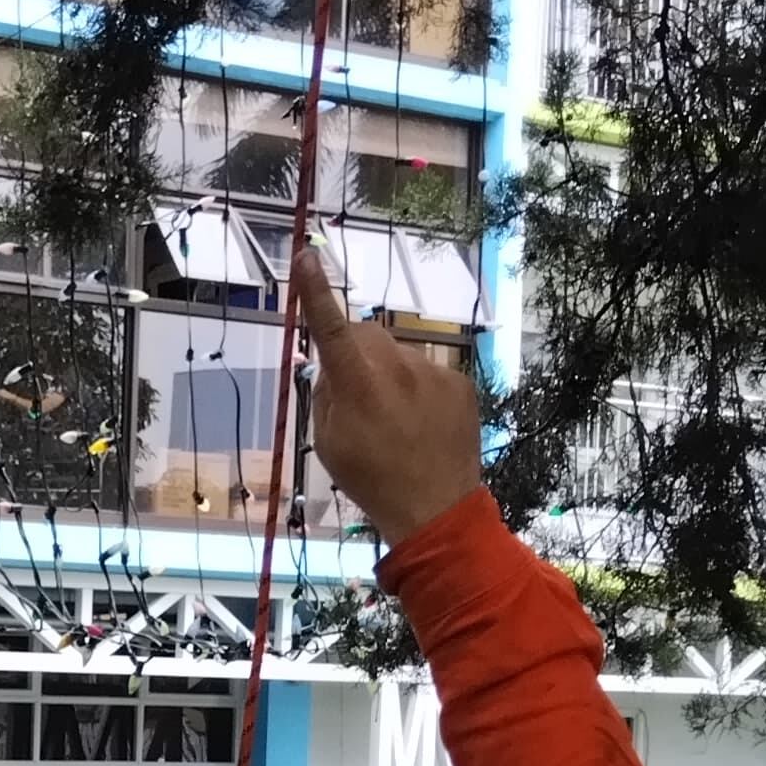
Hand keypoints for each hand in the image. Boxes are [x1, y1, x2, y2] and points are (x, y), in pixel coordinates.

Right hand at [295, 236, 482, 547]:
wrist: (435, 509)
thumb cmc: (371, 480)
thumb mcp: (328, 443)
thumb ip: (326, 395)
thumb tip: (330, 366)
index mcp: (357, 383)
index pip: (330, 327)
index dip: (315, 292)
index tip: (306, 256)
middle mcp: (396, 367)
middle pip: (367, 335)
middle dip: (356, 352)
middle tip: (354, 395)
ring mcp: (433, 372)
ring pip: (399, 357)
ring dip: (390, 376)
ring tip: (396, 422)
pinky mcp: (459, 383)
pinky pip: (428, 373)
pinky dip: (419, 391)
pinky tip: (422, 425)